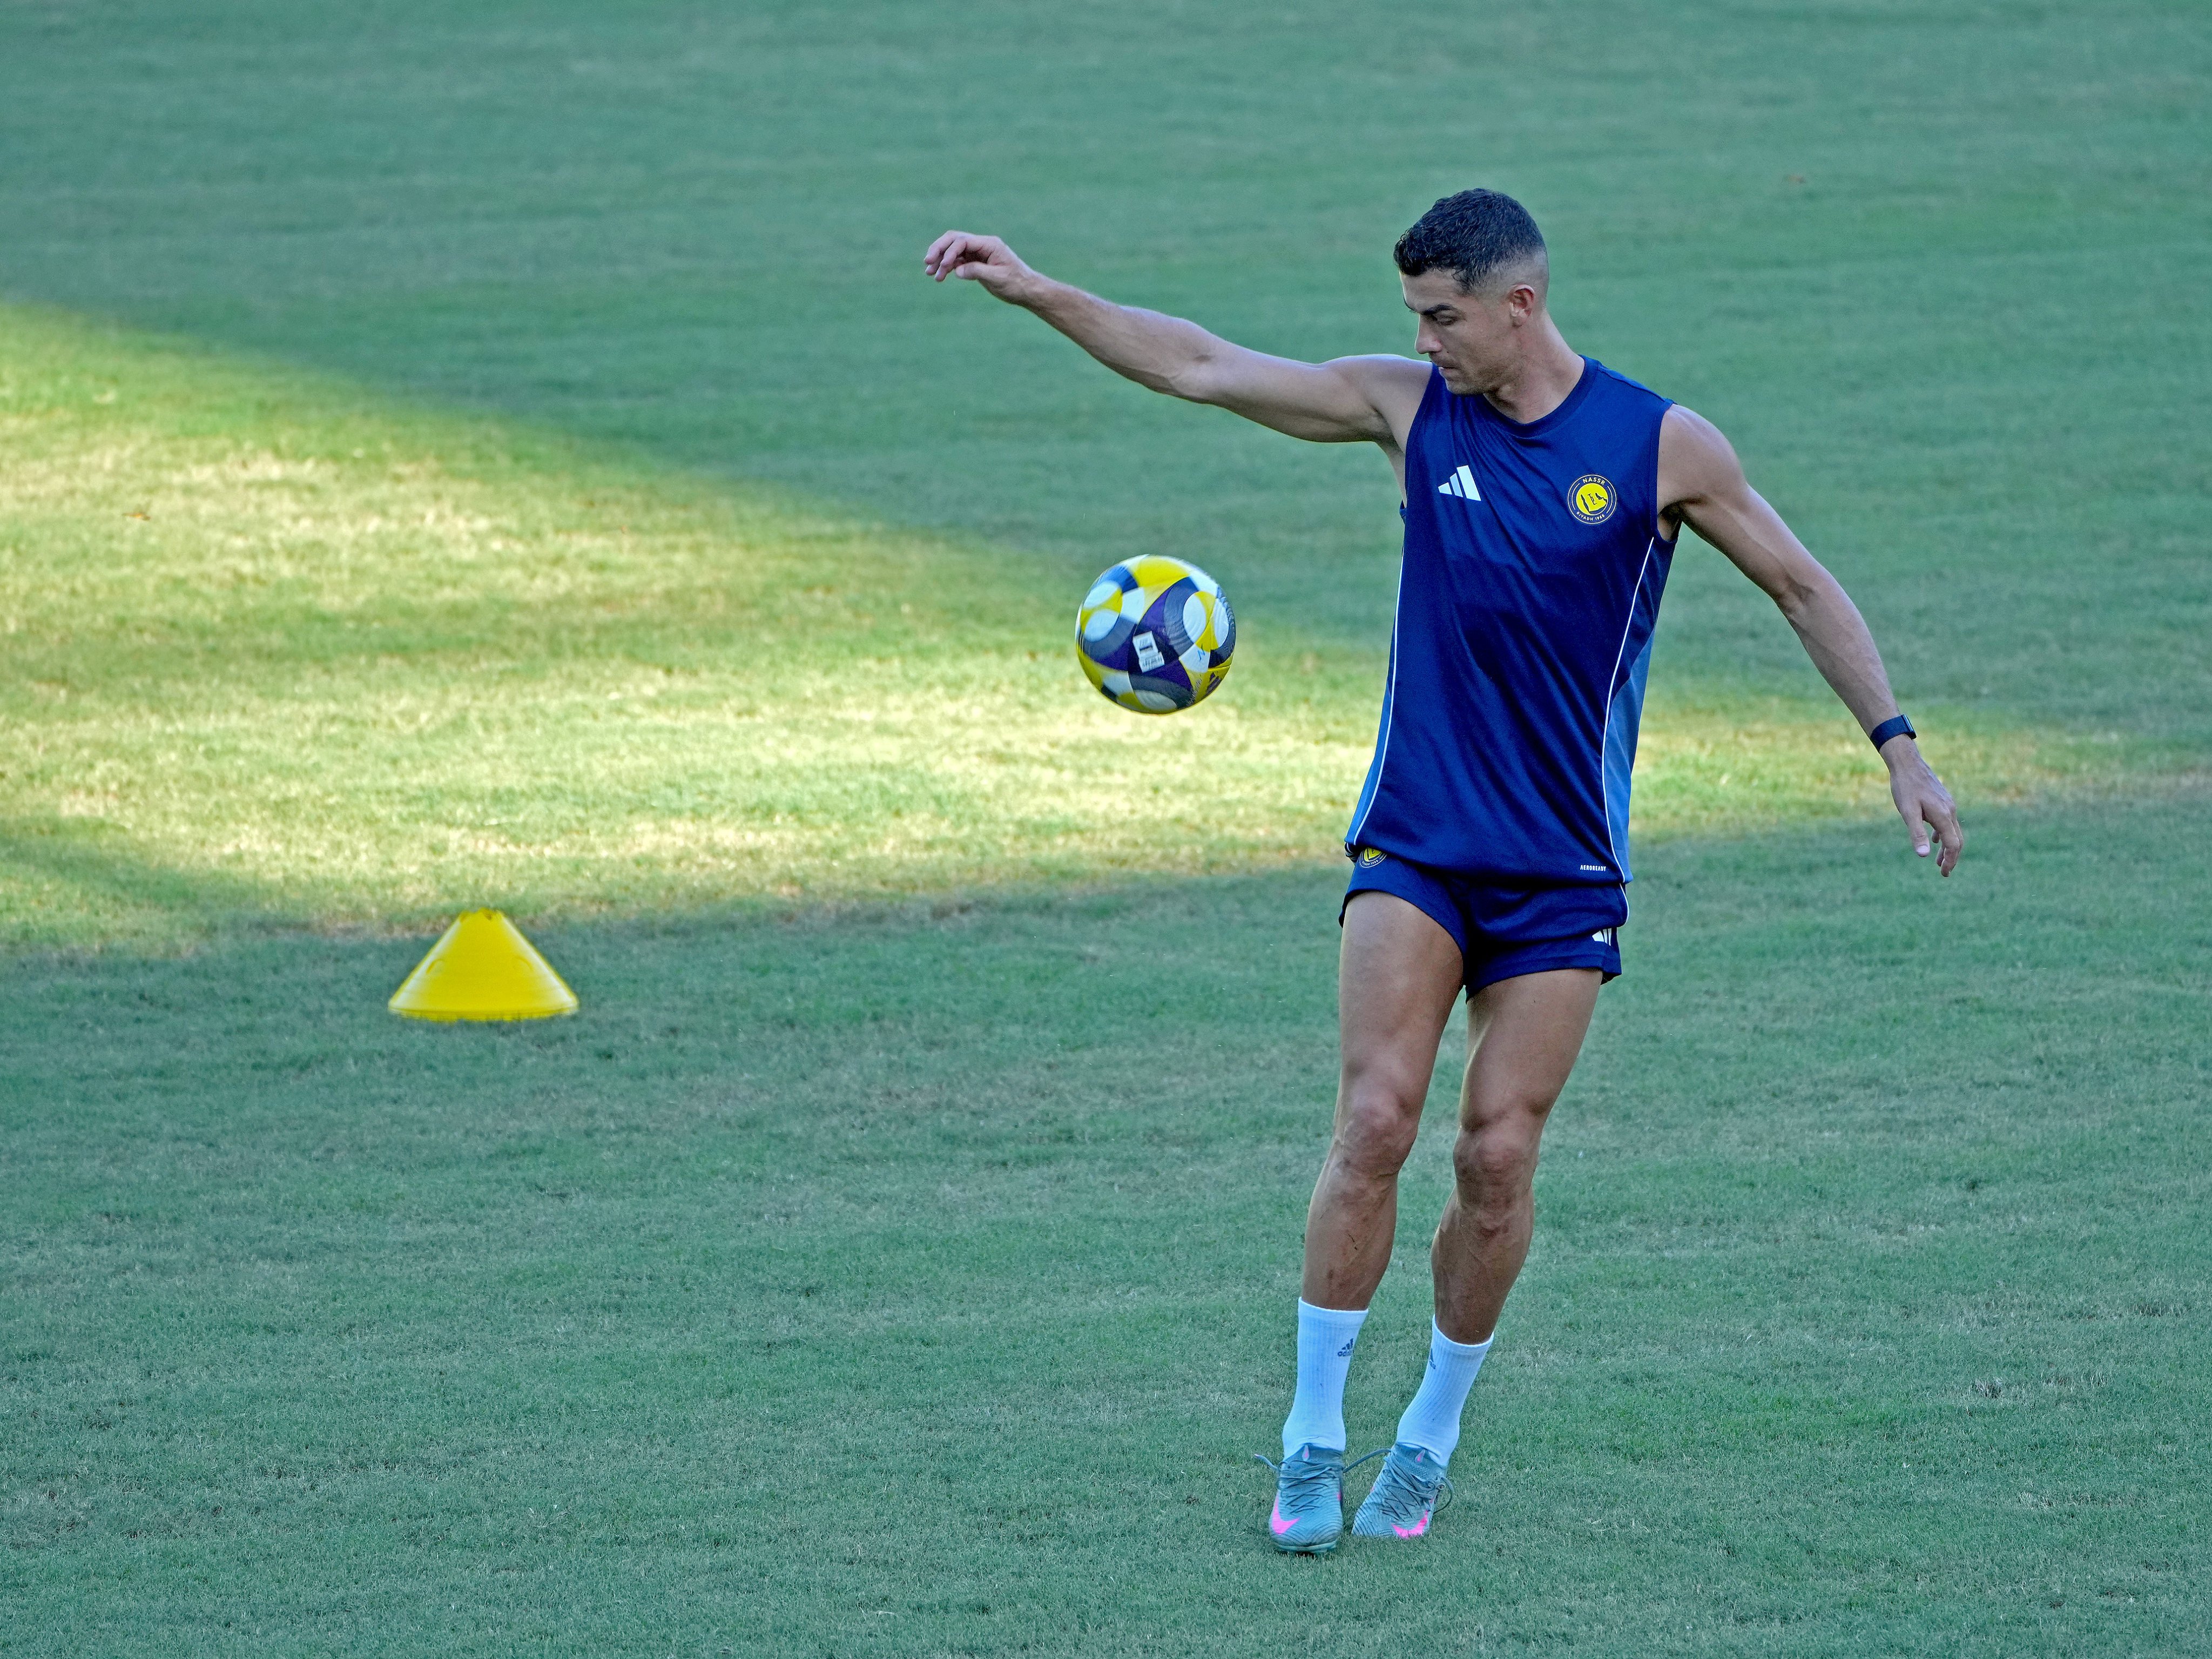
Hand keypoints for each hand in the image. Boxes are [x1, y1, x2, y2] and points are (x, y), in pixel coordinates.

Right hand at [922, 230, 1036, 300]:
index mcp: (989, 244)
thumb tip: (957, 270)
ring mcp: (978, 253)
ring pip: (953, 251)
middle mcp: (982, 245)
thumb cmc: (1016, 283)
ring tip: (929, 274)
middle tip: (927, 262)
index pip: (963, 241)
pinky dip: (947, 267)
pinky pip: (958, 261)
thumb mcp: (997, 278)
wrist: (1027, 290)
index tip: (943, 266)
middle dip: (939, 249)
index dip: (949, 252)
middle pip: (954, 240)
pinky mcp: (976, 262)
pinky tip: (940, 276)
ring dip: (940, 260)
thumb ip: (977, 272)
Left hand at [1882, 737, 1962, 875]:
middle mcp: (1950, 810)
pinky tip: (1935, 840)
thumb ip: (1916, 834)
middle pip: (1957, 840)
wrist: (1908, 764)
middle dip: (1952, 857)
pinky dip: (1944, 835)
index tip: (1944, 873)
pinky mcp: (1943, 800)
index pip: (1953, 844)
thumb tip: (1924, 856)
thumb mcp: (1907, 812)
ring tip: (1938, 861)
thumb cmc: (1905, 787)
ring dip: (1948, 847)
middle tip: (1944, 872)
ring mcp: (1948, 804)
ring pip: (1953, 831)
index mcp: (1943, 815)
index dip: (1950, 860)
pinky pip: (1948, 822)